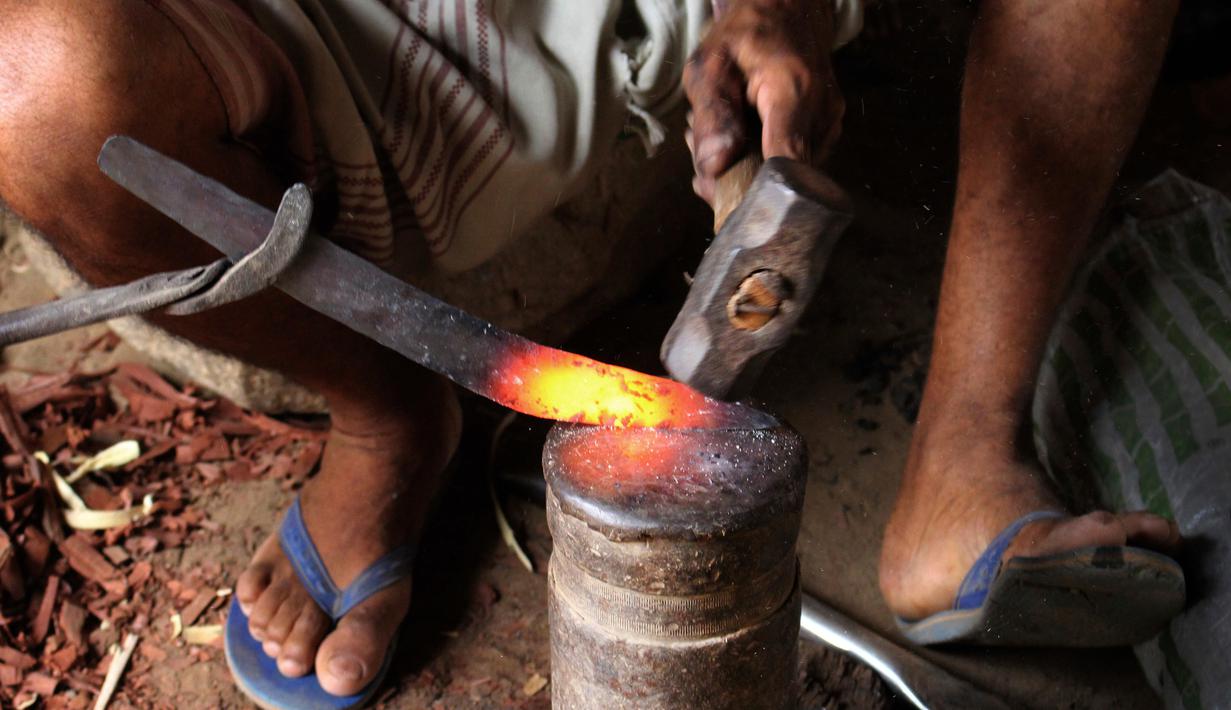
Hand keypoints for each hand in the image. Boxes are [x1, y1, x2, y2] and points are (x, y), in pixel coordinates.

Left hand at [685, 0, 844, 203]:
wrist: (790, 6)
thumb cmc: (747, 31)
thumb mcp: (711, 64)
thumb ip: (711, 117)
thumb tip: (715, 168)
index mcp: (793, 91)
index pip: (785, 165)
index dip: (753, 193)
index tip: (721, 196)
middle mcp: (822, 113)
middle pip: (779, 177)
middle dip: (736, 175)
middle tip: (702, 147)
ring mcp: (830, 124)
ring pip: (785, 173)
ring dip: (746, 164)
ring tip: (723, 130)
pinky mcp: (828, 132)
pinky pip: (792, 161)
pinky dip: (761, 156)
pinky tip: (742, 132)